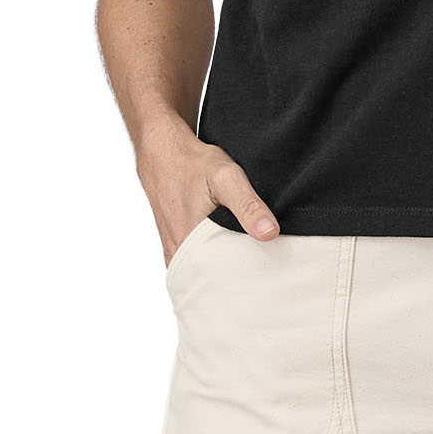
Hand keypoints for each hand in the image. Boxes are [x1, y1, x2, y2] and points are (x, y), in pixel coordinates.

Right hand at [135, 119, 281, 265]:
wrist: (163, 153)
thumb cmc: (194, 164)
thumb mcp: (226, 178)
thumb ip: (248, 205)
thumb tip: (269, 233)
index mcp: (191, 245)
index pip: (226, 279)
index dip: (249, 279)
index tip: (269, 280)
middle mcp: (179, 254)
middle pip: (216, 279)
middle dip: (239, 279)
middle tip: (265, 277)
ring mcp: (175, 252)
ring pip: (205, 272)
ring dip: (226, 271)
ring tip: (250, 268)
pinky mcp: (174, 246)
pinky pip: (196, 263)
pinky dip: (212, 262)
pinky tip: (229, 254)